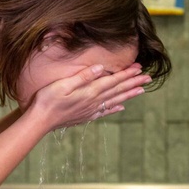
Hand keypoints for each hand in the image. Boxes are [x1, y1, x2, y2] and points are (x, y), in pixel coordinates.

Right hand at [28, 63, 151, 130]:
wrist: (40, 120)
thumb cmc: (48, 99)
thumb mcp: (63, 84)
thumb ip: (83, 76)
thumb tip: (101, 68)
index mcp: (90, 91)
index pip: (113, 81)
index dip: (127, 74)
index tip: (140, 68)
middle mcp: (94, 101)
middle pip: (118, 90)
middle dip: (133, 83)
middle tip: (148, 78)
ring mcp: (91, 110)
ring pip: (115, 101)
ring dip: (129, 95)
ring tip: (141, 90)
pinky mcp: (86, 116)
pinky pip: (105, 112)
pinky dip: (115, 109)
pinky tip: (122, 108)